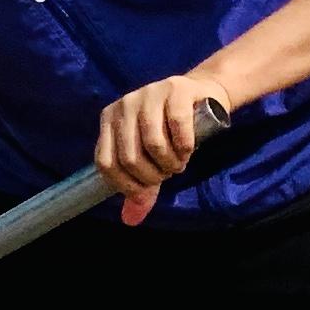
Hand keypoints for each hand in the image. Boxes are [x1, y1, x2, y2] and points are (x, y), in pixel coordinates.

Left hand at [95, 75, 229, 225]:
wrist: (204, 96)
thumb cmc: (172, 131)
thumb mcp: (152, 159)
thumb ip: (141, 188)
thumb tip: (130, 220)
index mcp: (109, 120)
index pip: (105, 162)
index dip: (126, 184)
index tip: (146, 190)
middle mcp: (124, 105)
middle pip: (130, 157)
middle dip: (153, 175)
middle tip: (168, 172)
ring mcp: (147, 94)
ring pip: (153, 144)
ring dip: (170, 162)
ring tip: (178, 162)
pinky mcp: (175, 89)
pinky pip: (177, 126)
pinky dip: (185, 146)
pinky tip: (188, 149)